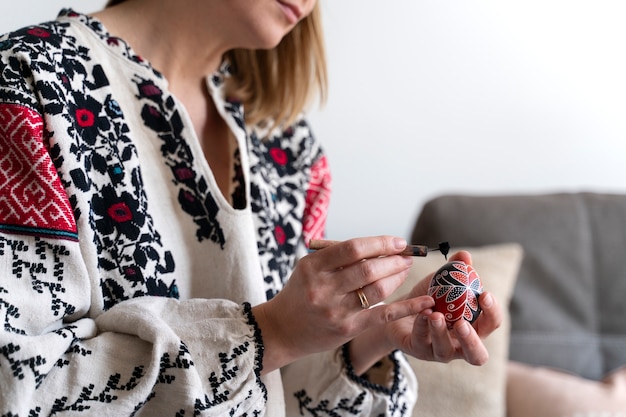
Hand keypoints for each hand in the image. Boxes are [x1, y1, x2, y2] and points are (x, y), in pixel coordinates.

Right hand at [252, 236, 434, 373]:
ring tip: (406, 269)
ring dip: (398, 277)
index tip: (397, 242)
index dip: (380, 243)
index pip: (353, 249)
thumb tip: (378, 245)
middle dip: (394, 260)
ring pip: (377, 290)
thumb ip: (337, 255)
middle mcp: (323, 288)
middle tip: (407, 255)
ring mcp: (335, 310)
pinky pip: (383, 315)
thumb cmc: (300, 292)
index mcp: (313, 267)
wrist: (282, 329)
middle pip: (368, 268)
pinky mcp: (347, 329)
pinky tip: (425, 302)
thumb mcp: (309, 268)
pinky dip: (407, 307)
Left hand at [348, 250, 502, 374]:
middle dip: (472, 340)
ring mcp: (438, 351)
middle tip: (463, 323)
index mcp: (472, 326)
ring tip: (435, 314)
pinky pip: (421, 341)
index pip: (491, 324)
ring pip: (445, 351)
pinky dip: (421, 326)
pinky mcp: (418, 350)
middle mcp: (459, 344)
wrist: (398, 310)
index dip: (493, 312)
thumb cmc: (427, 298)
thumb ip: (455, 269)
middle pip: (477, 355)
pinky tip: (421, 312)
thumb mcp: (441, 281)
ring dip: (441, 332)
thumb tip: (465, 256)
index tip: (485, 295)